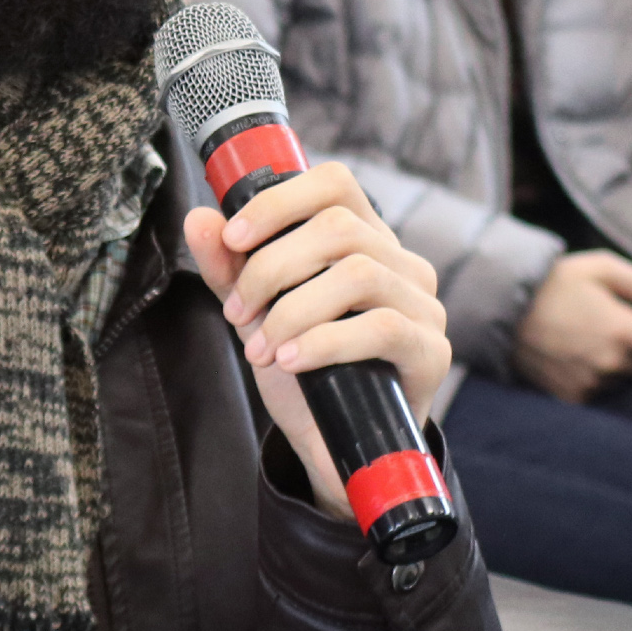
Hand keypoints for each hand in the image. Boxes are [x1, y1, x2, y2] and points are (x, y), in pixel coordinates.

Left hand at [183, 163, 451, 523]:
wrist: (331, 446)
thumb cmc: (302, 369)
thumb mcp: (256, 314)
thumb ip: (229, 270)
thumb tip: (199, 219)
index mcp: (364, 240)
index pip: (335, 184)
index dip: (280, 201)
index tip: (233, 238)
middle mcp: (402, 263)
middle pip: (339, 228)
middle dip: (272, 268)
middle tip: (237, 312)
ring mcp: (424, 305)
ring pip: (358, 273)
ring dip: (293, 310)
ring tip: (260, 349)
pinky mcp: (432, 351)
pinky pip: (382, 328)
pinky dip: (324, 342)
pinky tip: (290, 361)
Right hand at [513, 250, 631, 402]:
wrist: (502, 309)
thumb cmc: (555, 283)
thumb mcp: (603, 269)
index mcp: (623, 330)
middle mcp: (610, 363)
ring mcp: (589, 383)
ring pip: (627, 382)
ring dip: (626, 368)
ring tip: (604, 344)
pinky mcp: (571, 396)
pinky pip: (602, 394)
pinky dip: (602, 380)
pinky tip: (586, 358)